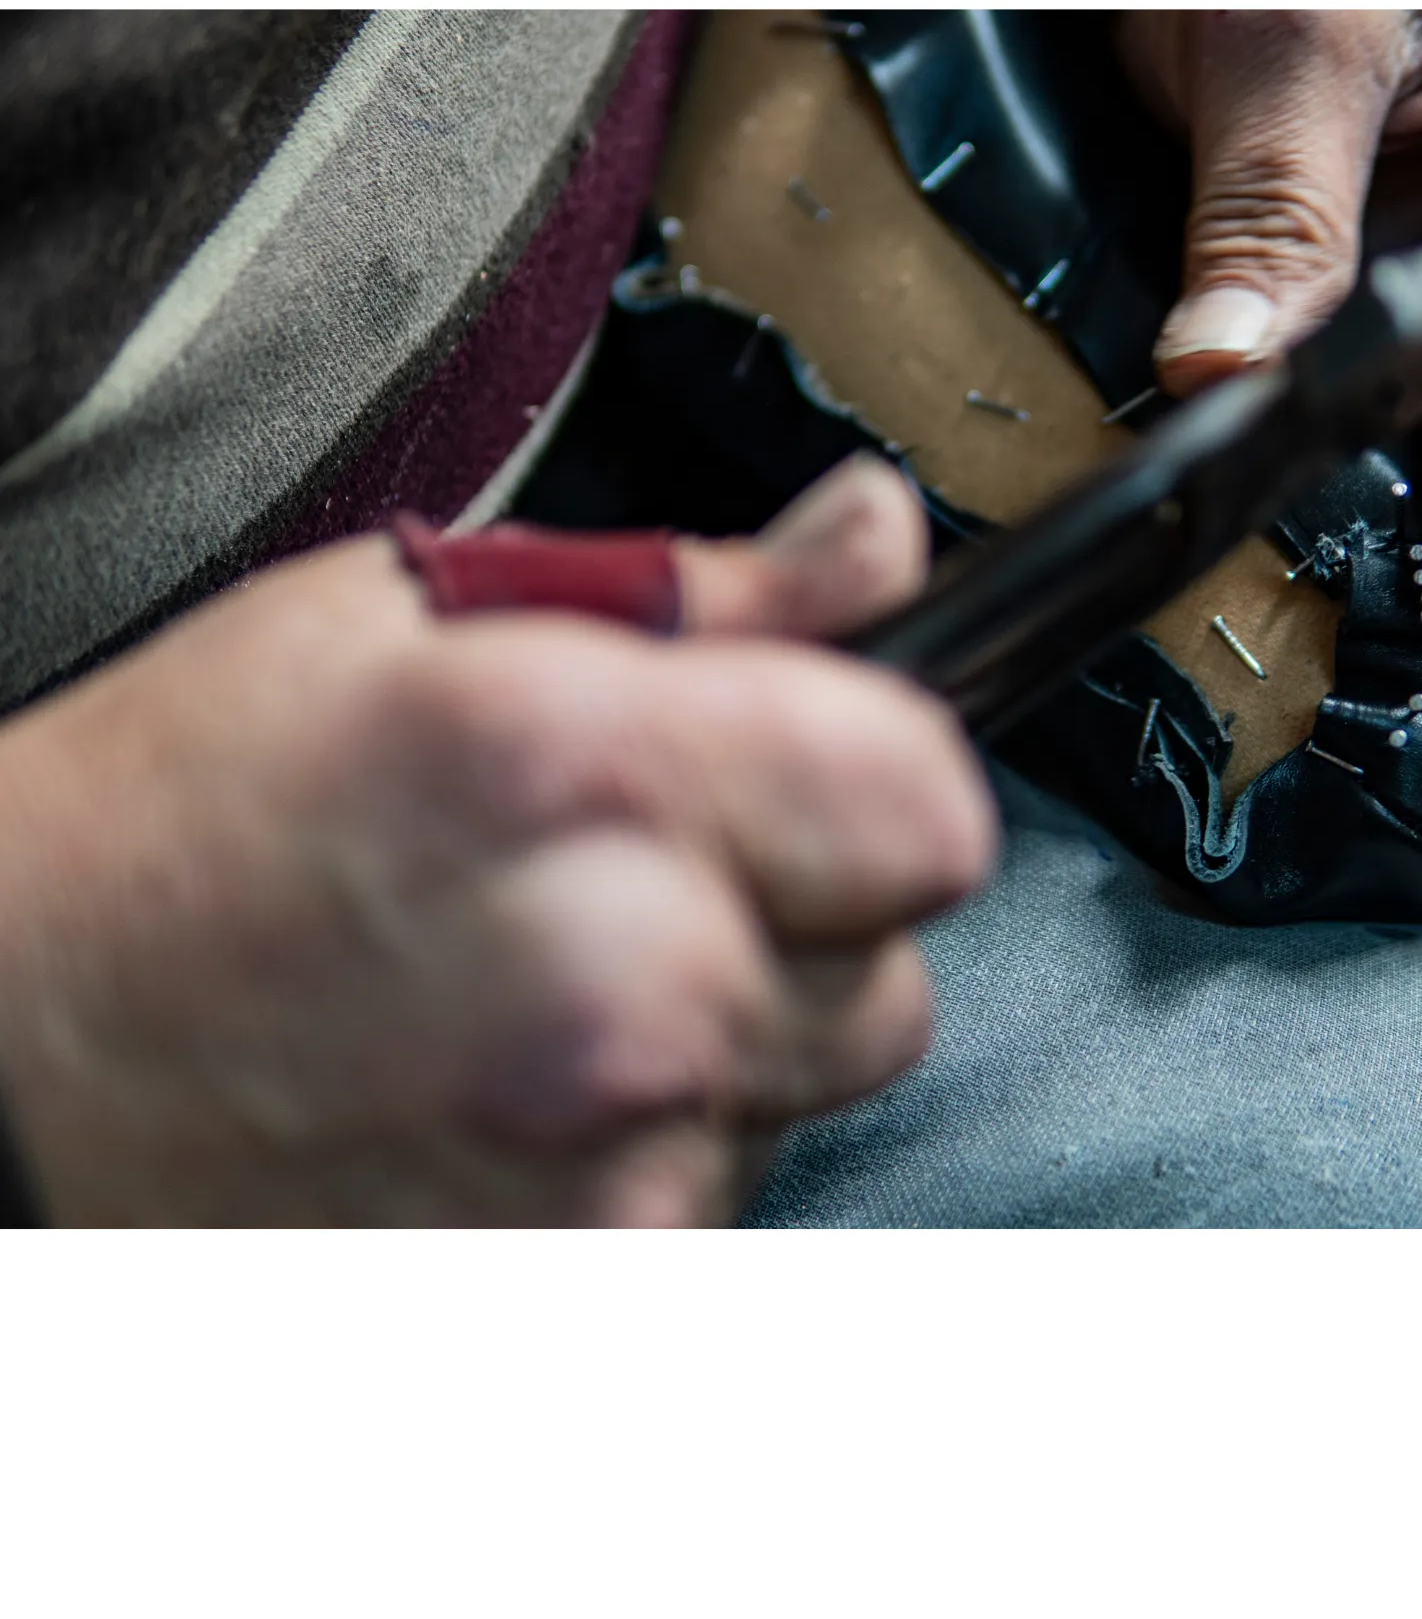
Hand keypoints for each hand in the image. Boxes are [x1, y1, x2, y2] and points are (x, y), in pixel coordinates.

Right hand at [0, 456, 993, 1224]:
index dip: (882, 776)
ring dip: (727, 1038)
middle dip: (803, 916)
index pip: (930, 804)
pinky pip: (717, 1199)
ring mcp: (596, 1167)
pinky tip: (521, 1086)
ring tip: (551, 983)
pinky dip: (655, 1147)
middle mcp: (615, 982)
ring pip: (806, 1095)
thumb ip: (710, 589)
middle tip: (641, 876)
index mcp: (585, 766)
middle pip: (894, 973)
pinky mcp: (574, 1285)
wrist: (14, 1041)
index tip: (815, 768)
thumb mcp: (431, 613)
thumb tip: (877, 536)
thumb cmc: (193, 811)